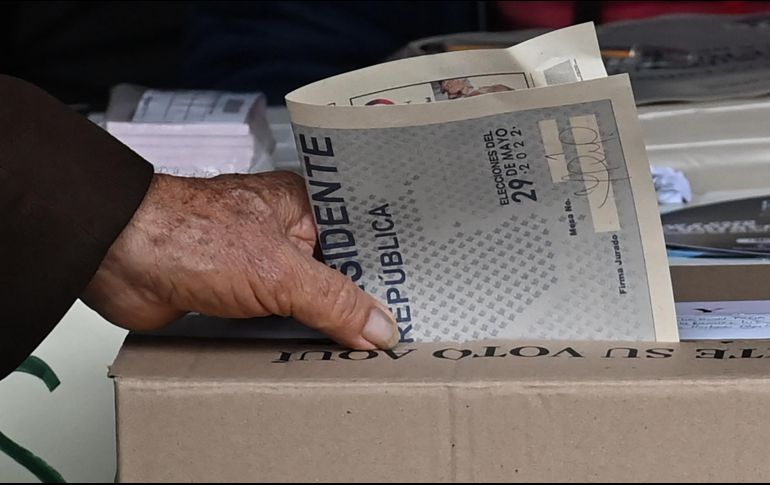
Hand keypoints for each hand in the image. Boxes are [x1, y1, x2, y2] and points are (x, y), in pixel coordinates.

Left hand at [82, 171, 399, 349]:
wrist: (119, 257)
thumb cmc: (189, 234)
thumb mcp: (279, 271)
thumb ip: (334, 301)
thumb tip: (377, 327)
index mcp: (302, 206)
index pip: (359, 238)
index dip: (385, 267)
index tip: (411, 297)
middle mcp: (283, 231)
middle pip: (335, 270)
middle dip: (357, 300)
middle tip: (390, 331)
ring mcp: (259, 262)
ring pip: (306, 296)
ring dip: (325, 321)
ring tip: (363, 346)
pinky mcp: (237, 293)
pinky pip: (278, 316)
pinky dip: (294, 333)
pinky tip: (314, 350)